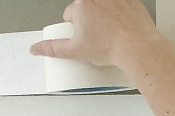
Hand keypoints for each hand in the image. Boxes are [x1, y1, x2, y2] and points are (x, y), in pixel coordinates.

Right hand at [29, 0, 159, 67]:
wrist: (137, 47)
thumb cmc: (111, 46)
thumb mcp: (75, 51)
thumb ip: (52, 49)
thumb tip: (37, 49)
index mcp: (82, 5)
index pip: (69, 15)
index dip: (74, 29)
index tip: (81, 37)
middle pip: (86, 9)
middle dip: (87, 22)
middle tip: (94, 38)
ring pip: (103, 7)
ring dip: (103, 17)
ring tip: (108, 35)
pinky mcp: (131, 1)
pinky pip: (120, 6)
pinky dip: (119, 15)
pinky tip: (120, 29)